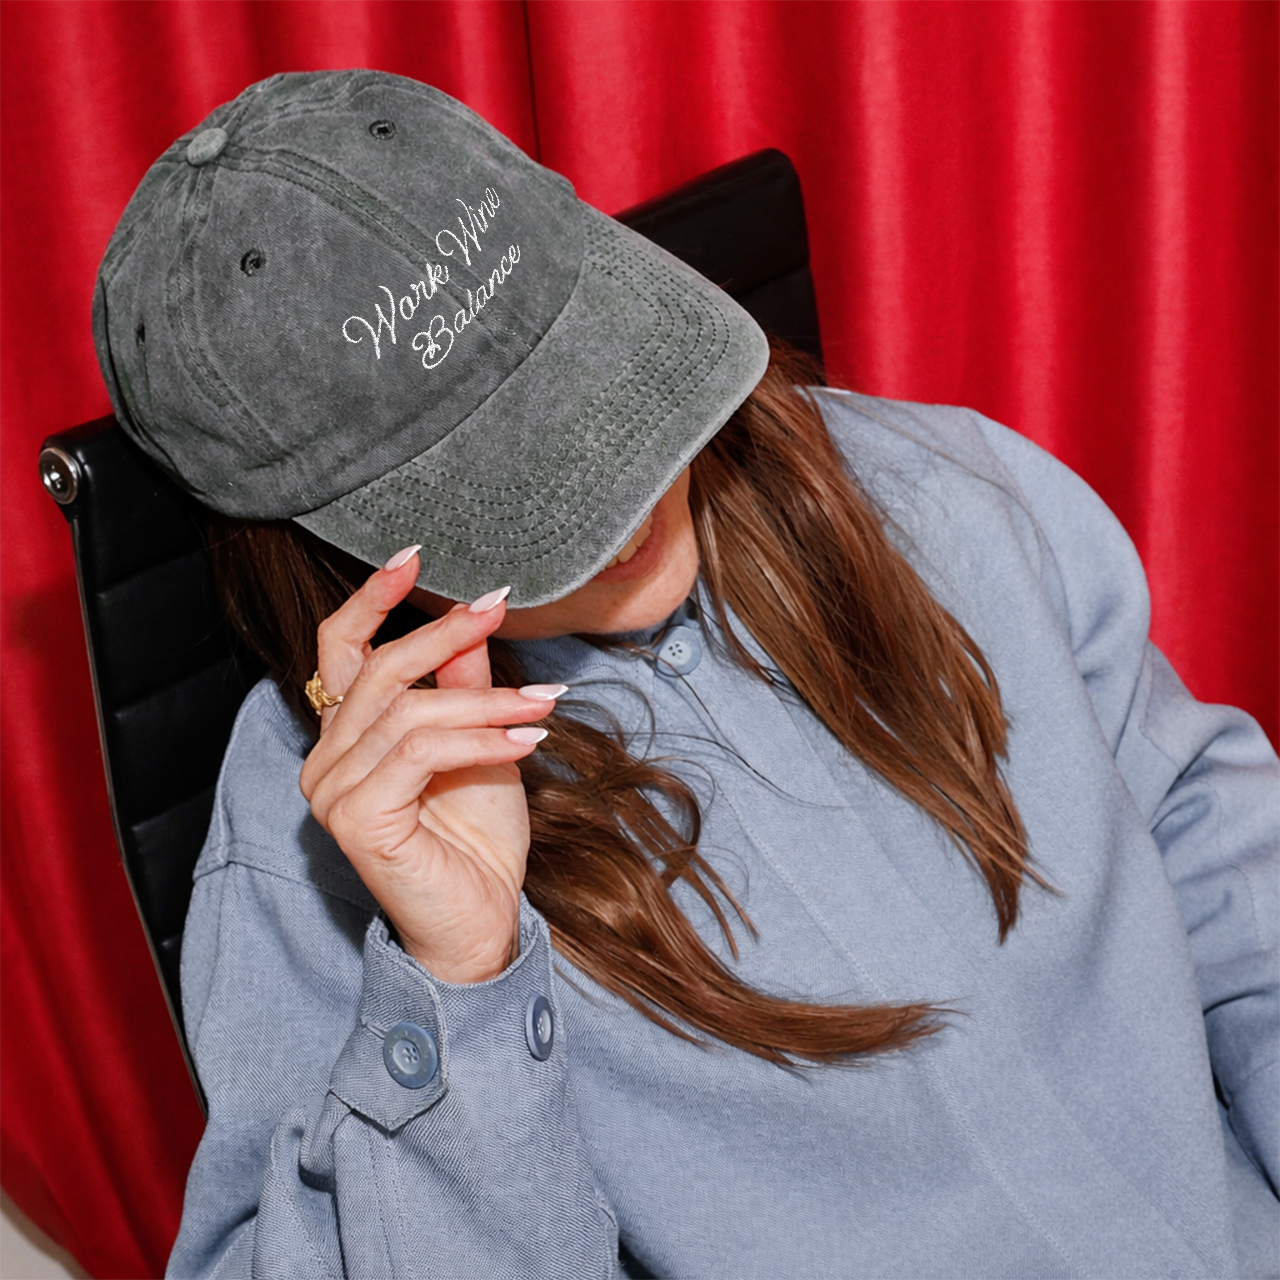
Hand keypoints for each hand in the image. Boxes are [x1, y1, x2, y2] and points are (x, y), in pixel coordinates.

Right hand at [299, 550, 563, 982]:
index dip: (371, 600)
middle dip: (443, 636)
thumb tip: (474, 618)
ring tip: (541, 703)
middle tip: (496, 609)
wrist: (484, 920)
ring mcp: (334, 792)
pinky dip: (480, 739)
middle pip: (377, 672)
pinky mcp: (357, 820)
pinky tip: (526, 739)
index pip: (339, 650)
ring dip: (482, 701)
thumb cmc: (479, 836)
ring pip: (407, 713)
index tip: (412, 556)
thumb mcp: (481, 740)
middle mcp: (327, 759)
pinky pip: (420, 754)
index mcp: (348, 734)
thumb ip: (465, 683)